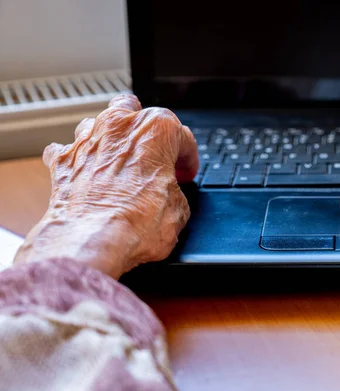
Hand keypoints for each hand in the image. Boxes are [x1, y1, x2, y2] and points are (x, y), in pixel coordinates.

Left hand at [14, 94, 198, 277]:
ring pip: (99, 123)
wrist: (92, 240)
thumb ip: (175, 191)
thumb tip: (169, 197)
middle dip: (143, 129)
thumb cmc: (138, 222)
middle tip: (152, 155)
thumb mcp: (180, 210)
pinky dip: (79, 161)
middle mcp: (119, 126)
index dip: (187, 158)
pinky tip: (88, 176)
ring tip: (119, 164)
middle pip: (134, 111)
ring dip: (110, 140)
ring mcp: (88, 140)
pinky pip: (69, 150)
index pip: (181, 136)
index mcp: (156, 129)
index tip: (186, 172)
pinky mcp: (63, 160)